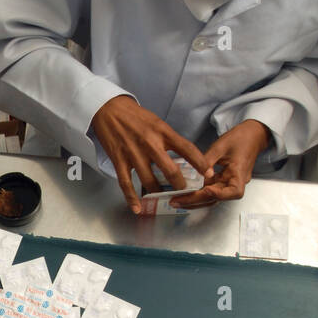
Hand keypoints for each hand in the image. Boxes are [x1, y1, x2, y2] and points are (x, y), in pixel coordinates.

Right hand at [91, 95, 209, 213]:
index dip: (199, 162)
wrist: (109, 109)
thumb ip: (168, 139)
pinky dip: (132, 198)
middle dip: (180, 184)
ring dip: (158, 192)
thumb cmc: (135, 116)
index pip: (186, 148)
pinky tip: (137, 208)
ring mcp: (133, 153)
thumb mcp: (157, 122)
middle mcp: (150, 143)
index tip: (208, 173)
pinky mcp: (119, 160)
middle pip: (170, 170)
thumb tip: (181, 156)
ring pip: (149, 180)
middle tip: (185, 190)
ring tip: (164, 197)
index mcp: (162, 132)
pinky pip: (126, 183)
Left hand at [169, 120, 270, 208]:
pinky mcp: (223, 181)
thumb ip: (207, 161)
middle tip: (177, 201)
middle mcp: (236, 182)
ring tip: (177, 201)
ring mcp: (229, 183)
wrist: (252, 135)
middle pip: (217, 198)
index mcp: (240, 173)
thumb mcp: (221, 146)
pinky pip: (211, 190)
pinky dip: (198, 193)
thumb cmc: (240, 138)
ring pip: (212, 197)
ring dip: (195, 200)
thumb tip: (194, 173)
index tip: (206, 190)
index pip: (234, 192)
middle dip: (196, 201)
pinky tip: (185, 194)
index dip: (219, 194)